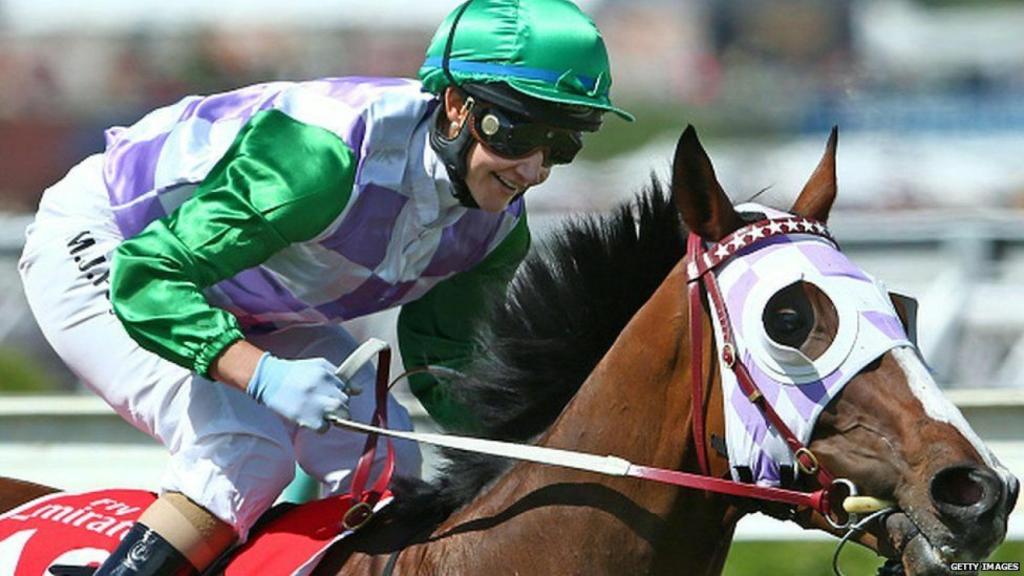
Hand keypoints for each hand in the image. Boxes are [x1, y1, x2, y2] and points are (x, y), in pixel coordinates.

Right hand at [246, 353, 360, 431]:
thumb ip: (339, 377)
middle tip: (329, 407)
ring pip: (339, 415)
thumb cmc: (294, 373)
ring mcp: (314, 403)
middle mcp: (321, 387)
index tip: (334, 396)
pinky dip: (321, 426)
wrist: (268, 379)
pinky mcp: (305, 417)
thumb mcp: (318, 366)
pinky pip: (324, 428)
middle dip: (341, 406)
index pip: (347, 388)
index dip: (342, 393)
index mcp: (325, 373)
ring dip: (334, 417)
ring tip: (322, 413)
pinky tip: (312, 419)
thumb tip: (359, 390)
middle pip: (345, 402)